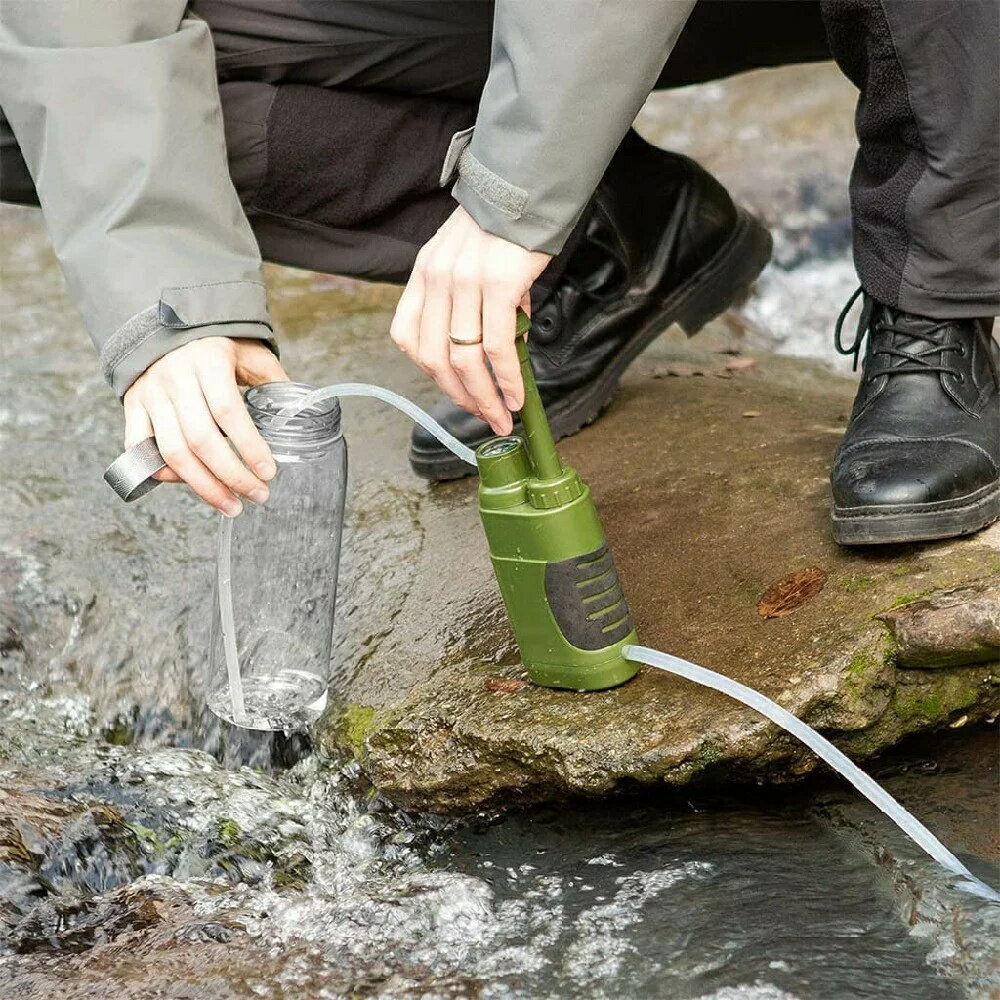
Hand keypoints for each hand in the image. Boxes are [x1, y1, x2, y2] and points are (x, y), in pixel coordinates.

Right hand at [122, 337, 288, 515]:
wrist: (164, 324)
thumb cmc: (215, 342)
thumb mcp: (250, 352)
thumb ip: (273, 381)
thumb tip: (301, 414)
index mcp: (208, 360)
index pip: (228, 412)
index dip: (249, 446)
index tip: (269, 472)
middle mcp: (174, 377)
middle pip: (200, 440)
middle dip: (231, 476)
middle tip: (257, 495)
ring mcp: (150, 393)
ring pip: (172, 451)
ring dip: (203, 486)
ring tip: (231, 505)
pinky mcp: (132, 406)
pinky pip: (140, 449)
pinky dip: (164, 473)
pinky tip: (191, 484)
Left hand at [390, 206, 551, 434]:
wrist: (528, 183)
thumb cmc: (504, 224)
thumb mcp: (467, 258)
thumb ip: (469, 300)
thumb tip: (496, 346)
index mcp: (424, 274)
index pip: (408, 337)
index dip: (429, 372)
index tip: (455, 391)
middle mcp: (437, 279)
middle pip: (435, 358)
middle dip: (460, 397)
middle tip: (484, 417)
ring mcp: (465, 282)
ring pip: (465, 359)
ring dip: (484, 397)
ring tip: (503, 415)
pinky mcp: (498, 285)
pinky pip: (497, 346)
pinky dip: (506, 378)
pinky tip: (517, 394)